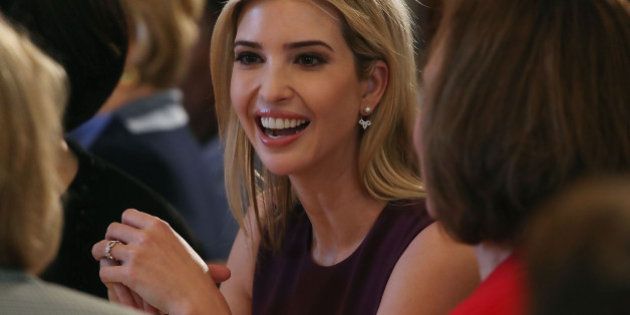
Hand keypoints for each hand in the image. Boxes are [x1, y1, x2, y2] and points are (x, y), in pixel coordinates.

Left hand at [92, 209, 229, 313]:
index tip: (124, 235)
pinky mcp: (130, 274)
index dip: (124, 226)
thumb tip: (146, 234)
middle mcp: (147, 236)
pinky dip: (106, 276)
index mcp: (159, 226)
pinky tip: (113, 279)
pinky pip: (105, 271)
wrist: (194, 295)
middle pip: (113, 229)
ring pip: (103, 248)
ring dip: (101, 255)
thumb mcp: (178, 244)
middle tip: (111, 248)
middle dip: (110, 238)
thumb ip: (161, 237)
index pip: (129, 215)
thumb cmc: (191, 275)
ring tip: (103, 260)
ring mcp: (137, 254)